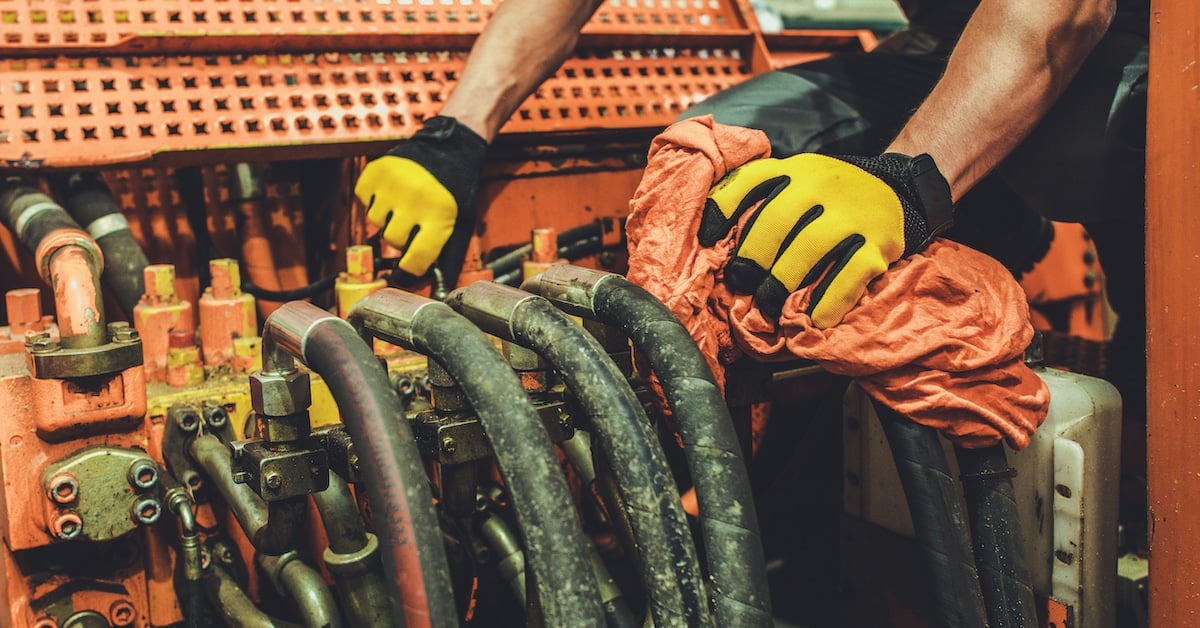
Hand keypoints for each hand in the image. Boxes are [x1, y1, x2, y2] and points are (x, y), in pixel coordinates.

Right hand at [354, 116, 488, 285]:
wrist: (450, 147)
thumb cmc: (457, 190)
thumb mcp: (461, 223)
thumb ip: (448, 257)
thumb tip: (437, 289)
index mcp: (439, 216)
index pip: (414, 260)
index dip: (410, 268)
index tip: (408, 267)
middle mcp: (415, 200)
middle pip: (392, 240)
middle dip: (401, 235)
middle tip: (413, 219)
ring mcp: (393, 183)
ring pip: (375, 221)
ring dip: (387, 216)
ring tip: (404, 201)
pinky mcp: (376, 170)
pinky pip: (363, 199)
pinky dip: (373, 197)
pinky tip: (393, 189)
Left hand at [699, 152, 952, 326]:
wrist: (898, 189)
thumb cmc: (830, 196)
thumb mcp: (796, 181)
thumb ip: (760, 195)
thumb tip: (711, 234)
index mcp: (795, 170)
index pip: (750, 181)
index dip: (722, 209)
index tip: (706, 240)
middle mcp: (822, 185)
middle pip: (775, 222)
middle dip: (751, 260)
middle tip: (741, 285)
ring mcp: (853, 214)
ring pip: (808, 250)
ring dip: (782, 283)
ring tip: (768, 306)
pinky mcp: (879, 243)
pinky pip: (849, 276)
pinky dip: (828, 303)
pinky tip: (813, 319)